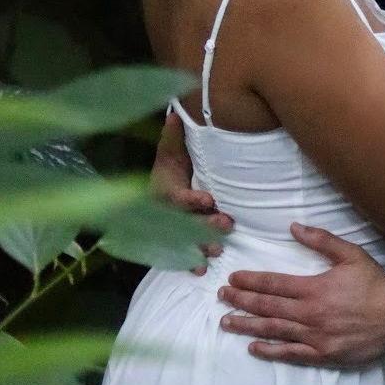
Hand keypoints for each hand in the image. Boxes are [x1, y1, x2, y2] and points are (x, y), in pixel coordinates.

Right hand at [151, 110, 233, 275]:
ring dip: (199, 246)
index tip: (209, 199)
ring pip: (183, 241)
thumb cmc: (170, 163)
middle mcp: (163, 212)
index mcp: (163, 189)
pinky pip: (178, 253)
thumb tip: (176, 113)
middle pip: (182, 222)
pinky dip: (187, 263)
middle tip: (226, 223)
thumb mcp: (170, 148)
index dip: (192, 199)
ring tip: (217, 250)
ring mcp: (167, 228)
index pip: (177, 196)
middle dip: (203, 225)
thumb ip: (173, 135)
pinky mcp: (172, 239)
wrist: (158, 182)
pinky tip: (199, 271)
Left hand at [217, 222, 384, 366]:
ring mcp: (314, 337)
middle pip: (268, 307)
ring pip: (274, 330)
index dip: (251, 281)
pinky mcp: (323, 354)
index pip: (274, 284)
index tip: (232, 279)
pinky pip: (291, 354)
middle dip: (241, 301)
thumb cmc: (374, 283)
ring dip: (248, 326)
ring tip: (227, 322)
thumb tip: (293, 227)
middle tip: (221, 298)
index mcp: (314, 288)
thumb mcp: (351, 254)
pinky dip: (270, 351)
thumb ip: (321, 240)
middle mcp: (309, 313)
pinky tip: (254, 348)